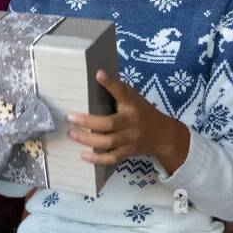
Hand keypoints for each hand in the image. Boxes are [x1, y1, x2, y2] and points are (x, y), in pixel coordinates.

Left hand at [67, 70, 190, 173]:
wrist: (163, 136)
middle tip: (69, 118)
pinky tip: (83, 155)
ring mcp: (129, 139)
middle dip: (87, 122)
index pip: (122, 92)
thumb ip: (117, 91)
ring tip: (72, 134)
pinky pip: (111, 158)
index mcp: (132, 105)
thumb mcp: (134, 98)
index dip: (111, 84)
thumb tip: (97, 75)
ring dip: (87, 139)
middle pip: (109, 124)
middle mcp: (131, 122)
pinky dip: (97, 159)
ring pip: (108, 142)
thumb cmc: (142, 113)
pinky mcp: (127, 152)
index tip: (98, 74)